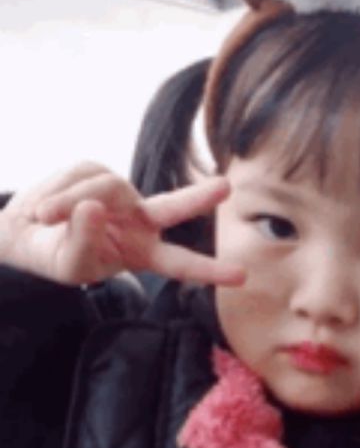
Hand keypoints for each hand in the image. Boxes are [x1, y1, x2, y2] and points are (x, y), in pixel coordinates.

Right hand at [0, 162, 244, 285]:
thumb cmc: (58, 257)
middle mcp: (140, 221)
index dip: (209, 270)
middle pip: (172, 208)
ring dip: (71, 201)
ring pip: (107, 187)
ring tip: (46, 217)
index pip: (181, 263)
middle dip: (197, 199)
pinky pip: (80, 175)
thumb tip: (92, 205)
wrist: (28, 234)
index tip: (242, 276)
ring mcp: (121, 195)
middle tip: (226, 188)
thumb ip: (83, 243)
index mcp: (144, 252)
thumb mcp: (72, 266)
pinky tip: (46, 208)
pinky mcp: (97, 171)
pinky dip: (58, 192)